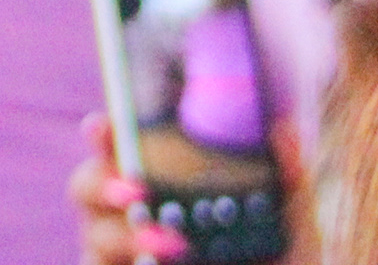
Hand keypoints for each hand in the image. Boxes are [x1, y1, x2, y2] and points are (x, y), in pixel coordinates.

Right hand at [68, 113, 313, 264]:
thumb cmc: (277, 264)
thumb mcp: (292, 227)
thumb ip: (288, 180)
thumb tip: (285, 128)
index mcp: (160, 185)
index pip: (117, 149)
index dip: (102, 135)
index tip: (102, 126)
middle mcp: (130, 218)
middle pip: (85, 186)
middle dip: (101, 182)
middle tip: (138, 189)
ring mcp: (121, 257)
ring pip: (95, 235)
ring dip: (125, 236)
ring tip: (175, 244)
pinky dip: (131, 263)